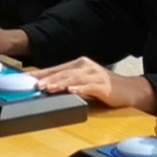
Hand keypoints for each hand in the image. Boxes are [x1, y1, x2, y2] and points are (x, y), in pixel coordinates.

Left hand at [30, 57, 156, 112]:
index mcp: (79, 65)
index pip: (56, 69)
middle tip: (35, 85)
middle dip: (48, 78)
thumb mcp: (83, 83)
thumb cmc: (104, 87)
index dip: (41, 73)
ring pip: (74, 78)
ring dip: (60, 83)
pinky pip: (90, 86)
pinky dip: (80, 88)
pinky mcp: (104, 85)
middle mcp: (86, 66)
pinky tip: (72, 91)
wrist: (129, 90)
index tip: (27, 79)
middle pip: (63, 72)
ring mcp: (95, 75)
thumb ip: (67, 83)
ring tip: (49, 88)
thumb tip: (47, 88)